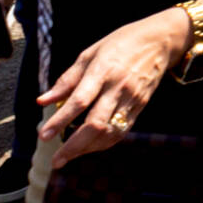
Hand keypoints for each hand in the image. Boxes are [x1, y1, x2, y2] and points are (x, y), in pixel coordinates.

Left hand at [37, 7, 189, 166]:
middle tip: (56, 161)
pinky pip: (121, 131)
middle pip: (95, 124)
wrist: (160, 41)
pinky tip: (89, 147)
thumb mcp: (90, 53)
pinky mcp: (140, 106)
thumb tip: (42, 101)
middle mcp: (118, 87)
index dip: (60, 121)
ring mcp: (132, 99)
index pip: (80, 101)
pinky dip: (103, 143)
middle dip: (73, 146)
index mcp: (102, 70)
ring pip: (109, 132)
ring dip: (87, 149)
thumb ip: (67, 80)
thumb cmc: (120, 43)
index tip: (43, 136)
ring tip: (68, 157)